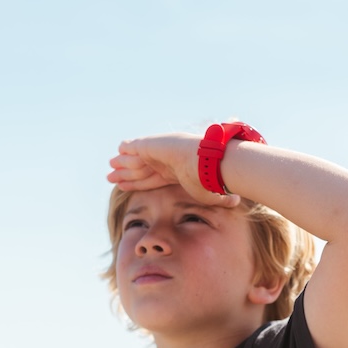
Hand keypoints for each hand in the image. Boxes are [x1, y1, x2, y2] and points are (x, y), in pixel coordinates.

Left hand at [107, 133, 241, 207]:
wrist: (211, 162)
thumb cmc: (213, 180)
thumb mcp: (213, 194)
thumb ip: (219, 198)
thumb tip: (237, 202)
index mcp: (178, 172)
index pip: (154, 178)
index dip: (140, 182)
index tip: (127, 187)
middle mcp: (167, 160)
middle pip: (141, 169)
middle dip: (126, 174)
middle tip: (111, 178)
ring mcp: (159, 151)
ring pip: (134, 160)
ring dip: (122, 165)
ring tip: (110, 169)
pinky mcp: (152, 144)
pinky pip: (134, 148)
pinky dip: (126, 150)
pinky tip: (119, 150)